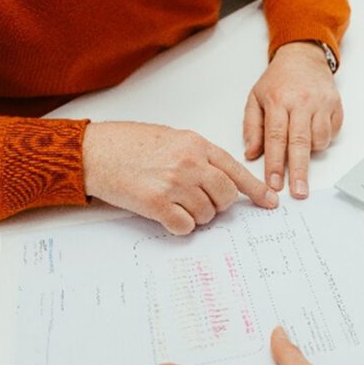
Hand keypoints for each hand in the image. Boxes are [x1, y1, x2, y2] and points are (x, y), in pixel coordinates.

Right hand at [83, 122, 277, 234]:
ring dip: (195, 215)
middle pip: (225, 197)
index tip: (270, 203)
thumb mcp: (171, 138)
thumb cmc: (128, 144)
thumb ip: (198, 155)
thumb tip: (219, 180)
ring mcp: (175, 184)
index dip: (256, 190)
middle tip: (199, 200)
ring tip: (173, 202)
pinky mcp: (157, 204)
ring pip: (206, 214)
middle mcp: (190, 163)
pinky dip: (179, 226)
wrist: (93, 152)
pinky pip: (185, 226)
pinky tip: (165, 214)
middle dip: (217, 205)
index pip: (236, 171)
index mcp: (196, 144)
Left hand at [243, 42, 342, 198]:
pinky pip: (332, 132)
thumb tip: (251, 154)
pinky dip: (323, 139)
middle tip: (298, 192)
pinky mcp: (336, 105)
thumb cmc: (278, 80)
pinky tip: (314, 130)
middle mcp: (301, 102)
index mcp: (277, 100)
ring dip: (311, 152)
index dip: (275, 164)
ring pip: (319, 140)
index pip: (276, 138)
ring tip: (302, 144)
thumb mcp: (255, 98)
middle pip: (300, 143)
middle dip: (299, 171)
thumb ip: (252, 127)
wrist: (303, 56)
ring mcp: (321, 103)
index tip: (274, 184)